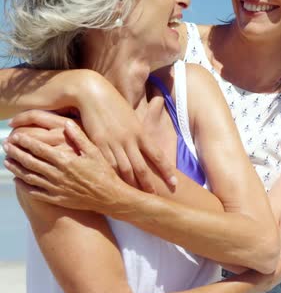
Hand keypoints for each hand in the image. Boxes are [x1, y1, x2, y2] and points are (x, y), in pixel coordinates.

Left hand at [4, 120, 127, 214]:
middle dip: (15, 152)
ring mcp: (55, 188)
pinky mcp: (57, 199)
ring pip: (29, 177)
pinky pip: (35, 192)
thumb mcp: (95, 152)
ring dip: (16, 168)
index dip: (25, 142)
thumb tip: (66, 123)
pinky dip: (24, 186)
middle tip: (5, 145)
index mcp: (65, 161)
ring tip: (6, 161)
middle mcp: (57, 174)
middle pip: (30, 162)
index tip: (15, 136)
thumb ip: (79, 137)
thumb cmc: (104, 173)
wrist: (109, 197)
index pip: (39, 149)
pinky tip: (18, 180)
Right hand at [9, 86, 176, 192]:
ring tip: (136, 199)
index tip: (175, 183)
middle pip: (142, 167)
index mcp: (140, 132)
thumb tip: (147, 140)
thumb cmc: (114, 105)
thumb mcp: (131, 117)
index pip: (157, 155)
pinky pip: (106, 164)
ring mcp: (113, 142)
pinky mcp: (97, 144)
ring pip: (125, 169)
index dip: (166, 170)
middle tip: (156, 198)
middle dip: (149, 184)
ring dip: (131, 185)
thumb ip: (140, 130)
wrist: (92, 93)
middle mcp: (129, 139)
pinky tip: (114, 187)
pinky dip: (112, 177)